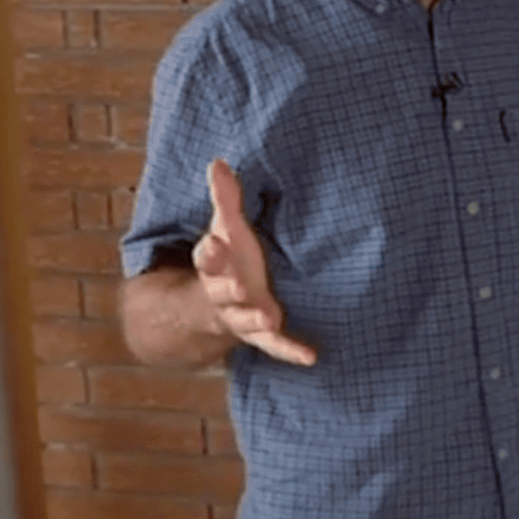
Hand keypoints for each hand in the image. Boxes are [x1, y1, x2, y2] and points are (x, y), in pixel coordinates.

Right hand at [194, 160, 314, 365]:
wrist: (220, 304)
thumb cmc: (232, 258)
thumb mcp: (228, 227)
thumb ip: (226, 198)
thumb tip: (218, 161)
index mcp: (216, 265)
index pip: (208, 256)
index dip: (210, 251)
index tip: (213, 242)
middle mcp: (225, 293)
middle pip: (222, 291)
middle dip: (228, 287)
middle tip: (236, 284)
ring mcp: (243, 316)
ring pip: (245, 321)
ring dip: (255, 320)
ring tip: (268, 319)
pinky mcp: (263, 333)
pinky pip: (275, 346)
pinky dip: (291, 351)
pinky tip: (311, 356)